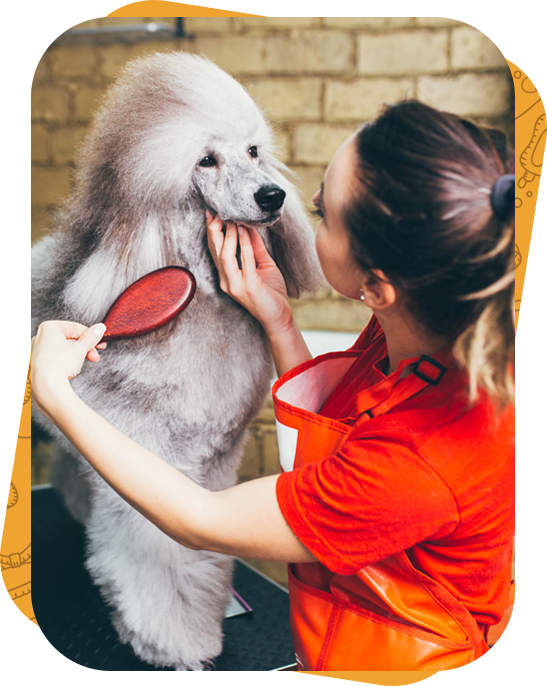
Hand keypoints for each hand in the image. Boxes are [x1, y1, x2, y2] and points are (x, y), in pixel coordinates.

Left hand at [31, 320, 106, 413]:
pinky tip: (68, 370)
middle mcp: (39, 337)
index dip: (90, 335)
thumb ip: (91, 337)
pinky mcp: (35, 364)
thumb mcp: (81, 348)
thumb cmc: (58, 364)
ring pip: (61, 349)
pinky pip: (53, 358)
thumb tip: (99, 328)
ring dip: (75, 355)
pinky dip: (63, 362)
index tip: (98, 341)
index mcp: (48, 328)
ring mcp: (35, 351)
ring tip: (80, 365)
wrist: (45, 386)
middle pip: (68, 338)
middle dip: (83, 348)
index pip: (75, 327)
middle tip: (94, 355)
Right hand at [205, 209, 293, 335]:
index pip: (215, 251)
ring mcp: (235, 285)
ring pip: (225, 255)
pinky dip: (244, 244)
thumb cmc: (271, 293)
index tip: (213, 213)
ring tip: (233, 219)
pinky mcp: (247, 287)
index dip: (212, 232)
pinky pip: (244, 261)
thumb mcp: (263, 265)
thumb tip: (249, 226)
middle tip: (218, 211)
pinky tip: (244, 231)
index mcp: (227, 276)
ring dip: (228, 235)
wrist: (279, 317)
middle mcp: (226, 281)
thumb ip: (255, 247)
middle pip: (215, 251)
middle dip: (215, 230)